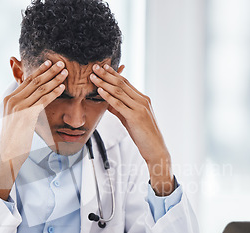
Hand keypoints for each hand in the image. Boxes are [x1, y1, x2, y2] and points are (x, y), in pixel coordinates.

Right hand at [0, 60, 66, 199]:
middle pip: (34, 81)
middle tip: (61, 63)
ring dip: (54, 79)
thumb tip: (34, 96)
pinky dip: (53, 93)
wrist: (9, 154)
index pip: (27, 80)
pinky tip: (62, 88)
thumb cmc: (16, 137)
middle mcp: (12, 100)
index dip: (40, 70)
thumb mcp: (17, 117)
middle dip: (49, 71)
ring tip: (65, 73)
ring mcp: (18, 108)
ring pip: (40, 89)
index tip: (51, 63)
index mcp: (9, 98)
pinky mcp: (26, 116)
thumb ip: (24, 105)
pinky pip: (42, 101)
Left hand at [90, 64, 174, 195]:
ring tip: (93, 77)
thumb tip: (107, 103)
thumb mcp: (130, 120)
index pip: (126, 83)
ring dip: (104, 83)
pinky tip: (100, 91)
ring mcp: (139, 108)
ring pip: (119, 92)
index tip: (104, 67)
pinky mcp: (135, 117)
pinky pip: (119, 104)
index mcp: (143, 99)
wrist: (155, 149)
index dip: (114, 74)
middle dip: (107, 75)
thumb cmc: (143, 135)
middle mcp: (142, 100)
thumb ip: (120, 110)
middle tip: (95, 67)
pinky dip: (108, 96)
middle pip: (122, 84)